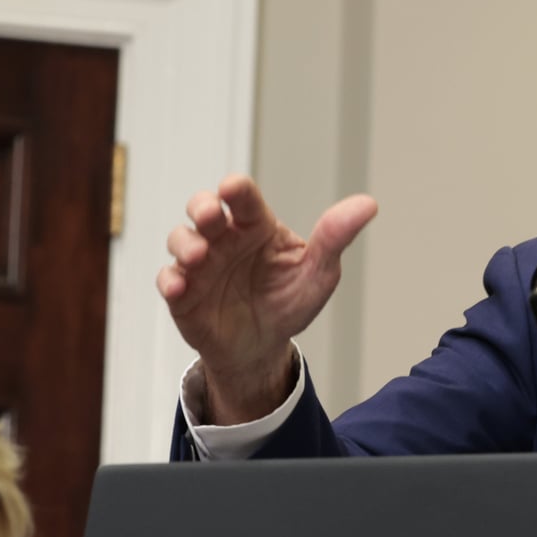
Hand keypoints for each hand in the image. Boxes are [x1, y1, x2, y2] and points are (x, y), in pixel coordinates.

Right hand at [156, 175, 377, 423]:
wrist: (263, 347)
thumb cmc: (288, 301)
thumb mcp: (318, 272)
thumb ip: (335, 238)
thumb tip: (368, 205)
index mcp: (255, 226)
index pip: (243, 198)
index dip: (235, 190)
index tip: (231, 190)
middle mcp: (224, 238)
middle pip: (202, 209)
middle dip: (201, 207)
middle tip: (209, 216)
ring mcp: (200, 263)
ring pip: (180, 239)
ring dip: (185, 243)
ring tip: (199, 256)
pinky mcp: (184, 292)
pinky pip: (168, 279)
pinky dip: (170, 280)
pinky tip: (180, 286)